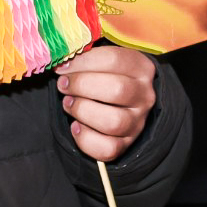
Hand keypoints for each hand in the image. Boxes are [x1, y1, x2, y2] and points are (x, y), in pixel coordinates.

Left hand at [58, 44, 156, 162]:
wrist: (119, 106)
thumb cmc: (104, 78)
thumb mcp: (102, 62)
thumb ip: (86, 58)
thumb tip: (61, 62)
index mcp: (141, 69)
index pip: (114, 60)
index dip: (83, 62)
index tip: (63, 67)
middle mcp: (145, 96)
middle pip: (116, 90)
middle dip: (81, 86)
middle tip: (63, 85)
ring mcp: (137, 123)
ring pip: (113, 122)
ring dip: (82, 111)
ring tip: (69, 104)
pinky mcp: (126, 145)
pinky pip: (107, 148)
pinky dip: (85, 139)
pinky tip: (76, 126)